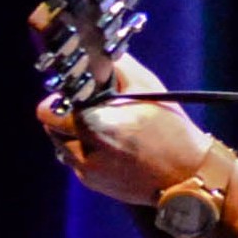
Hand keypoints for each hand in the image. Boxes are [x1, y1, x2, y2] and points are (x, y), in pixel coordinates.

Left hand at [37, 50, 215, 205]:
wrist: (189, 176)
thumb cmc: (171, 128)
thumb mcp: (147, 86)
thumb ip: (116, 66)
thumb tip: (95, 52)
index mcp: (95, 125)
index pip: (48, 111)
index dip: (60, 98)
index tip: (74, 92)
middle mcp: (86, 153)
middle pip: (51, 128)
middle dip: (65, 115)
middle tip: (88, 107)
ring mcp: (88, 173)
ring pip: (62, 146)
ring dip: (73, 134)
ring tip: (102, 126)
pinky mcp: (94, 184)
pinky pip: (77, 162)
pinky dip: (86, 151)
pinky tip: (111, 144)